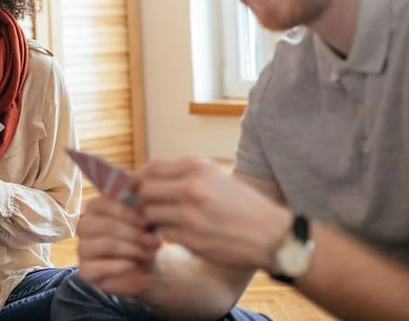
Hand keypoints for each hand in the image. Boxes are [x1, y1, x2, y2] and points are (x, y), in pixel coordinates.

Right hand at [76, 194, 161, 297]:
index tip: (147, 221)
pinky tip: (134, 265)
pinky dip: (120, 266)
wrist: (147, 267)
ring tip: (148, 253)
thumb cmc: (143, 237)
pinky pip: (98, 267)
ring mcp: (82, 249)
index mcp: (95, 208)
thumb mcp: (144, 217)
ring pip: (105, 244)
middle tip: (154, 241)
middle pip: (104, 225)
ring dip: (132, 249)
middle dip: (133, 233)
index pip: (102, 203)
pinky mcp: (85, 271)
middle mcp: (84, 226)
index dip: (125, 212)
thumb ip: (139, 199)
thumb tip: (136, 180)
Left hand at [138, 157, 289, 270]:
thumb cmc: (242, 205)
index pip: (151, 168)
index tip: (136, 187)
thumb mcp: (215, 176)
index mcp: (197, 168)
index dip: (139, 178)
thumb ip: (183, 173)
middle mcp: (192, 188)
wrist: (272, 236)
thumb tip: (146, 174)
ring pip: (150, 214)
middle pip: (145, 191)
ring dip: (153, 219)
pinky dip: (166, 235)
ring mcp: (190, 215)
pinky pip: (163, 234)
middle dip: (143, 200)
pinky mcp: (192, 239)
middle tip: (149, 207)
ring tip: (165, 221)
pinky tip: (178, 233)